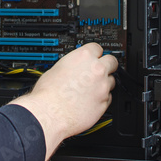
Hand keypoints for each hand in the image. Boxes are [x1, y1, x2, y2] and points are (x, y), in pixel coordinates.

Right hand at [10, 43, 117, 160]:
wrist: (49, 113)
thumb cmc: (48, 93)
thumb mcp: (56, 69)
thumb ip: (71, 65)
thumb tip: (73, 68)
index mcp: (83, 56)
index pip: (97, 48)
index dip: (95, 53)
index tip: (94, 57)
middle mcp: (96, 70)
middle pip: (112, 61)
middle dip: (107, 65)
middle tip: (100, 70)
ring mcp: (102, 87)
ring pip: (111, 81)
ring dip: (104, 83)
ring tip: (91, 89)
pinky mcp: (104, 103)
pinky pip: (108, 98)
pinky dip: (101, 98)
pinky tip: (90, 100)